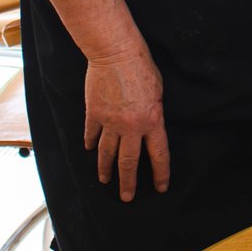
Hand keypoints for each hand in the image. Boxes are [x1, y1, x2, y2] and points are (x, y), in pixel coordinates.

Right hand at [83, 43, 169, 202]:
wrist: (115, 53)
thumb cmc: (141, 67)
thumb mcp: (158, 90)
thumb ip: (154, 112)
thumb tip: (151, 124)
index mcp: (152, 121)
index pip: (159, 155)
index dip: (161, 174)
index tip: (160, 188)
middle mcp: (131, 127)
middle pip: (129, 162)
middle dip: (128, 182)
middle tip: (127, 197)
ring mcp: (110, 122)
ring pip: (107, 153)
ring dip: (106, 169)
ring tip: (105, 180)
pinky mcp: (94, 114)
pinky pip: (92, 134)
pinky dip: (91, 143)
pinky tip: (91, 150)